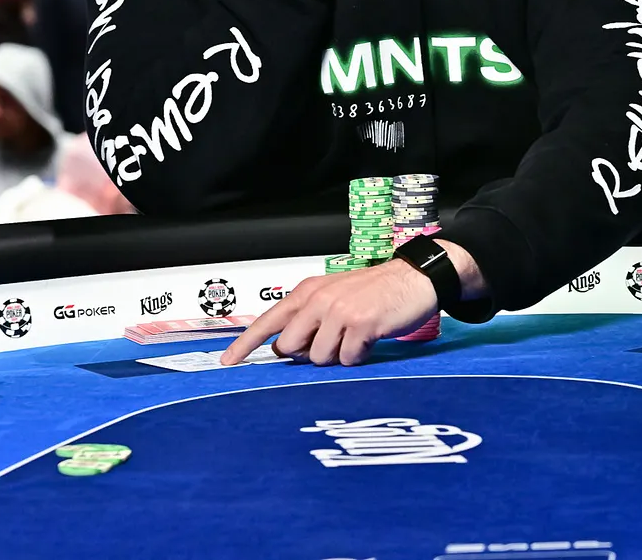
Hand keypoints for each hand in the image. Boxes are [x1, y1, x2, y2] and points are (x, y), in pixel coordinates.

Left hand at [220, 260, 438, 366]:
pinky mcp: (361, 324)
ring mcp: (339, 311)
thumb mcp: (335, 295)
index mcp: (308, 291)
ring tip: (354, 337)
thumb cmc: (374, 291)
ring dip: (337, 356)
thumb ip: (309, 317)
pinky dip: (358, 357)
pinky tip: (369, 340)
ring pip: (318, 358)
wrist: (414, 278)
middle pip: (291, 348)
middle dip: (308, 354)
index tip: (227, 362)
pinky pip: (347, 359)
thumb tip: (287, 349)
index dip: (245, 344)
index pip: (269, 321)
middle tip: (332, 342)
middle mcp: (319, 299)